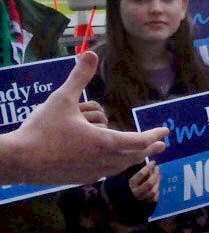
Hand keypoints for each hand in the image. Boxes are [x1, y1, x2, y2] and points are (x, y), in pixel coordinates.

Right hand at [0, 52, 169, 185]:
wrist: (17, 160)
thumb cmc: (41, 129)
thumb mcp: (62, 99)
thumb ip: (79, 77)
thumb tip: (91, 53)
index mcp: (104, 142)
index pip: (139, 140)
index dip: (154, 135)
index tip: (166, 131)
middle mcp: (102, 161)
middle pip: (133, 156)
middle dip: (148, 148)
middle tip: (161, 144)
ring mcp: (90, 172)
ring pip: (119, 167)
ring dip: (132, 159)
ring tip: (140, 154)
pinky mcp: (77, 179)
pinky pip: (103, 173)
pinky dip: (113, 166)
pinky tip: (111, 164)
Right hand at [128, 161, 160, 202]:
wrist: (124, 201)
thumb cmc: (128, 186)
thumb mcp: (129, 177)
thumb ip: (139, 173)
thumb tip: (149, 165)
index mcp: (130, 184)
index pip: (141, 174)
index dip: (148, 167)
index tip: (153, 162)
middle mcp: (135, 192)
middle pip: (149, 183)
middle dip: (155, 174)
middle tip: (157, 168)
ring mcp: (141, 199)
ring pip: (153, 191)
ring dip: (157, 182)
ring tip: (158, 176)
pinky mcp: (146, 204)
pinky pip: (155, 197)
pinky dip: (157, 190)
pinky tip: (157, 185)